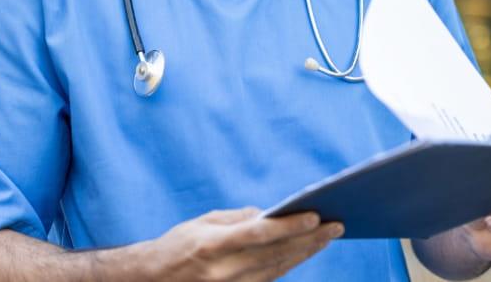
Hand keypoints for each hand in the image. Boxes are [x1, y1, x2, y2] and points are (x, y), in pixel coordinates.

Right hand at [143, 207, 342, 281]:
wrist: (153, 281)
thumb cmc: (177, 246)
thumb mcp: (201, 223)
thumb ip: (236, 218)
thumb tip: (268, 215)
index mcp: (213, 245)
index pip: (259, 234)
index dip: (289, 226)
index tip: (315, 217)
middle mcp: (225, 270)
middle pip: (277, 253)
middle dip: (310, 239)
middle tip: (337, 225)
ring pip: (279, 268)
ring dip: (307, 252)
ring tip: (329, 236)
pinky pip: (271, 278)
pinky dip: (291, 264)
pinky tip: (307, 252)